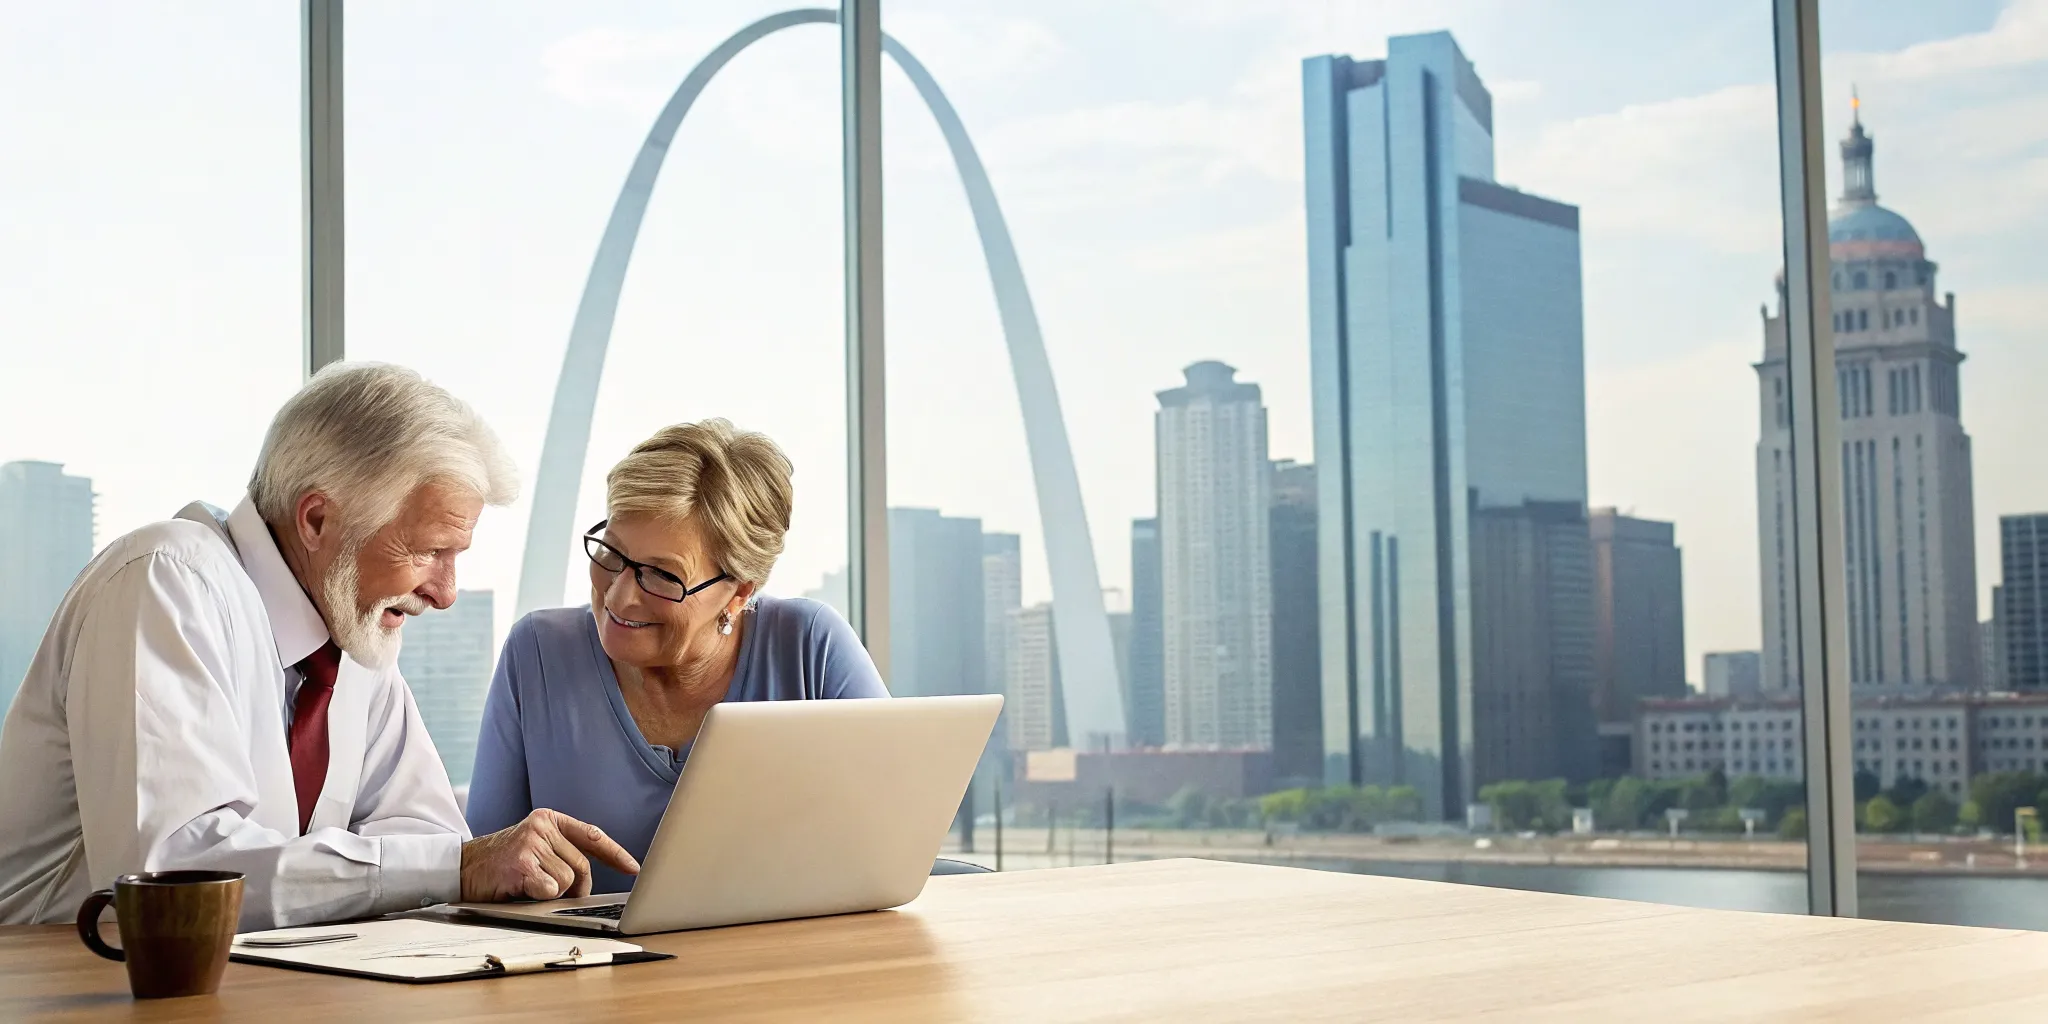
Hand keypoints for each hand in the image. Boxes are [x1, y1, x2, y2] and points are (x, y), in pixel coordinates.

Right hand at [460, 808, 640, 901]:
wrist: (460, 868)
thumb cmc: (500, 863)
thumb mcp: (534, 847)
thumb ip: (561, 852)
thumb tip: (590, 879)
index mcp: (549, 819)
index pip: (592, 835)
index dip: (615, 854)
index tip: (633, 868)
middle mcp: (542, 827)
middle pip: (582, 865)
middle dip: (577, 887)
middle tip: (554, 892)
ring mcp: (531, 843)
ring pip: (567, 881)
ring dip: (552, 892)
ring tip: (529, 885)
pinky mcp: (522, 863)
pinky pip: (550, 889)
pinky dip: (539, 897)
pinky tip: (521, 889)